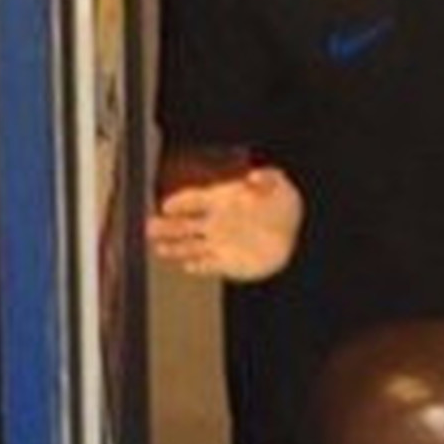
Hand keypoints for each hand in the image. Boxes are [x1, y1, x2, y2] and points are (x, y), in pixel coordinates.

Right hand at [145, 168, 303, 281]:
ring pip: (190, 246)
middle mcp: (214, 222)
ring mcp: (219, 243)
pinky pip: (209, 265)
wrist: (294, 232)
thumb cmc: (282, 205)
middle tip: (150, 228)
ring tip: (160, 249)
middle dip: (166, 227)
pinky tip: (189, 266)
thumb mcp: (281, 186)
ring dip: (175, 248)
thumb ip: (267, 179)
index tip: (168, 206)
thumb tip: (253, 176)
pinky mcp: (228, 262)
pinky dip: (199, 266)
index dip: (181, 202)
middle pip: (183, 225)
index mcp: (221, 200)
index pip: (194, 199)